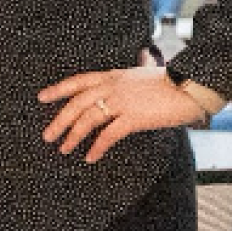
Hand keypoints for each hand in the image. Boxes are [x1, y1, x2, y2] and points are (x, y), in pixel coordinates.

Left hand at [39, 65, 207, 162]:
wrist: (189, 87)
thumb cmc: (169, 83)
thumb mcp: (141, 74)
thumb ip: (127, 79)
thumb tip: (125, 77)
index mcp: (112, 75)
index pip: (78, 81)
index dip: (58, 89)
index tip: (42, 97)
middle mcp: (113, 86)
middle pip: (77, 103)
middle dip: (59, 120)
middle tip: (47, 135)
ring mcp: (122, 101)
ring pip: (88, 119)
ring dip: (73, 136)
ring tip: (64, 148)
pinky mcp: (134, 117)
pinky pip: (109, 135)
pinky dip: (97, 147)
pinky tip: (90, 157)